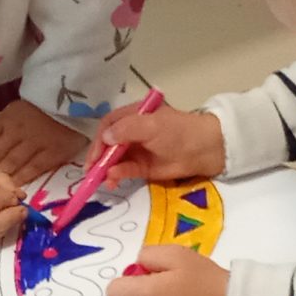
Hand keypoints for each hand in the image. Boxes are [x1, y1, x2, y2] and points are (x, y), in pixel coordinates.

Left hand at [0, 98, 88, 182]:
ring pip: (12, 163)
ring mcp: (36, 142)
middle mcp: (18, 130)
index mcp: (7, 118)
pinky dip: (22, 178)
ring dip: (1, 176)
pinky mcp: (52, 153)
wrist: (74, 104)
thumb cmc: (40, 110)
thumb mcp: (14, 112)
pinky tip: (15, 185)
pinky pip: (33, 168)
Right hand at [102, 102, 224, 181]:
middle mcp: (133, 132)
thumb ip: (126, 130)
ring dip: (106, 169)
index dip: (99, 139)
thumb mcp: (151, 125)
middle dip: (98, 157)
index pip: (109, 124)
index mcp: (134, 115)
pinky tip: (113, 180)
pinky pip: (125, 171)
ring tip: (100, 180)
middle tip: (91, 171)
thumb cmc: (178, 131)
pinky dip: (118, 175)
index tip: (94, 154)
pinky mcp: (144, 168)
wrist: (204, 150)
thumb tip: (105, 139)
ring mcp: (138, 150)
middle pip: (108, 143)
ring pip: (114, 160)